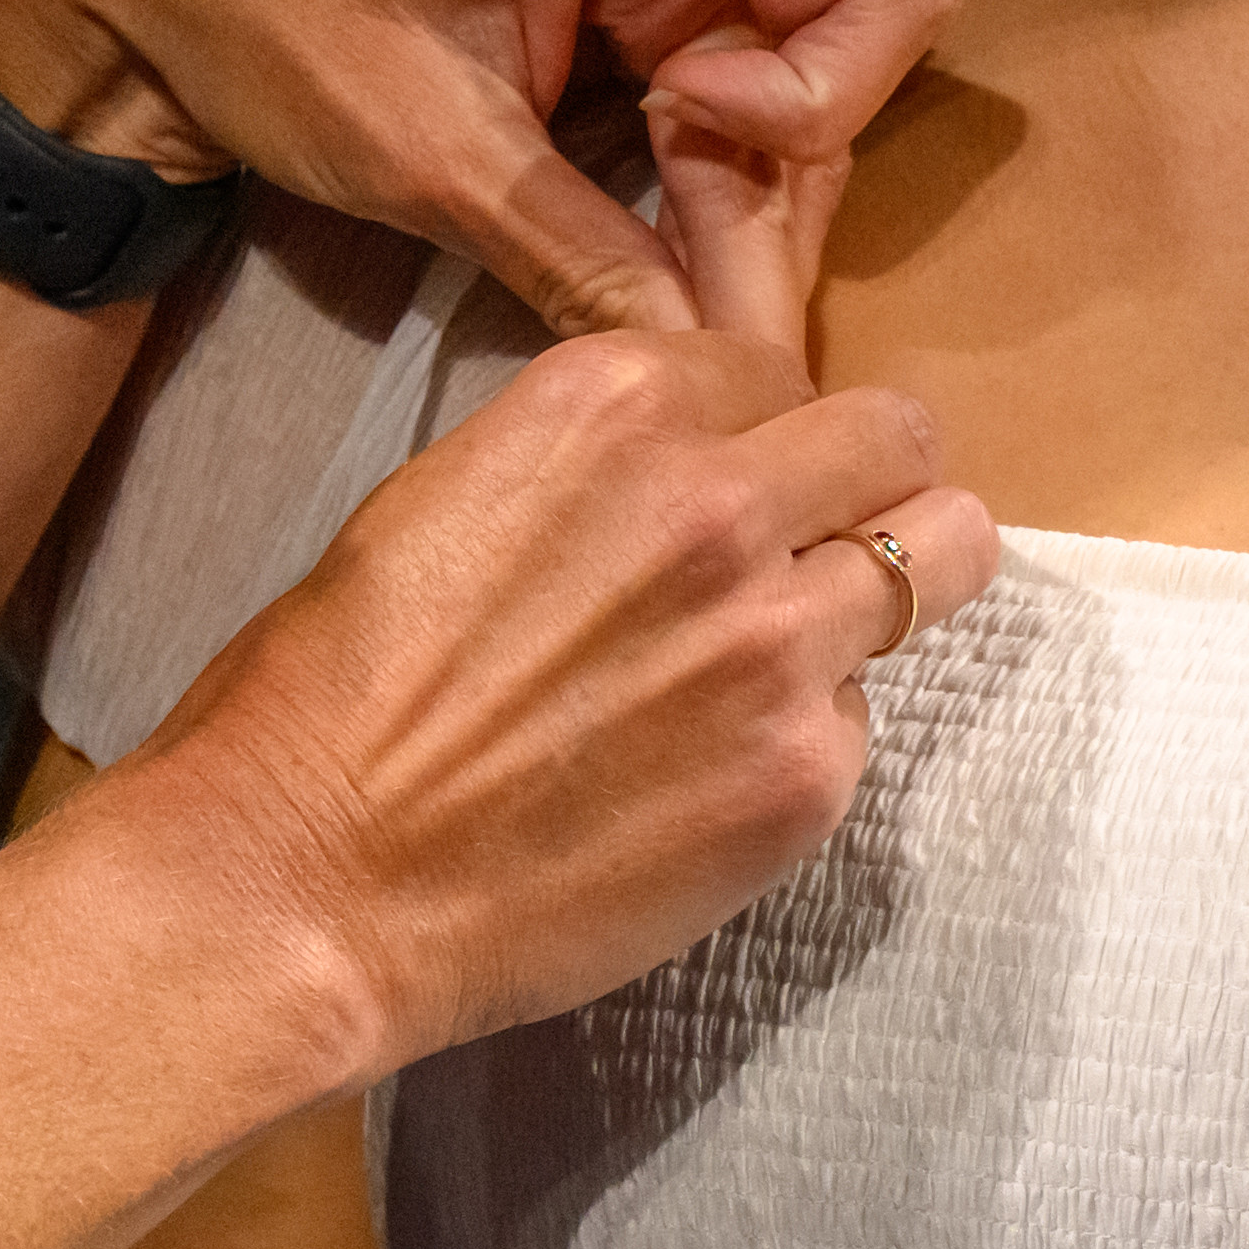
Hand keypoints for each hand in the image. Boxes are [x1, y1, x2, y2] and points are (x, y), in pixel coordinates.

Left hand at [0, 0, 951, 339]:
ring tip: (646, 299)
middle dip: (774, 196)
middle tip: (683, 306)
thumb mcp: (428, 146)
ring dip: (730, 211)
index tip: (683, 136)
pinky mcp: (616, 14)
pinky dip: (683, 195)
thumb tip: (707, 376)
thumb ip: (584, 255)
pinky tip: (631, 268)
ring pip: (780, 107)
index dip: (817, 99)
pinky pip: (709, 111)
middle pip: (840, 68)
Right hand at [127, 320, 1003, 1072]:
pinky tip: (708, 780)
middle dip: (866, 480)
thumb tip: (696, 467)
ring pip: (947, 556)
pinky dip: (808, 740)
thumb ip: (605, 465)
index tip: (731, 482)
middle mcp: (722, 497)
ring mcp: (781, 641)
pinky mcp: (807, 775)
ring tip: (798, 653)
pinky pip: (867, 720)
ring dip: (882, 593)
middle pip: (898, 435)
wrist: (301, 881)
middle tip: (812, 546)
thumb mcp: (457, 493)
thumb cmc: (331, 692)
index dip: (759, 430)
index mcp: (619, 401)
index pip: (779, 367)